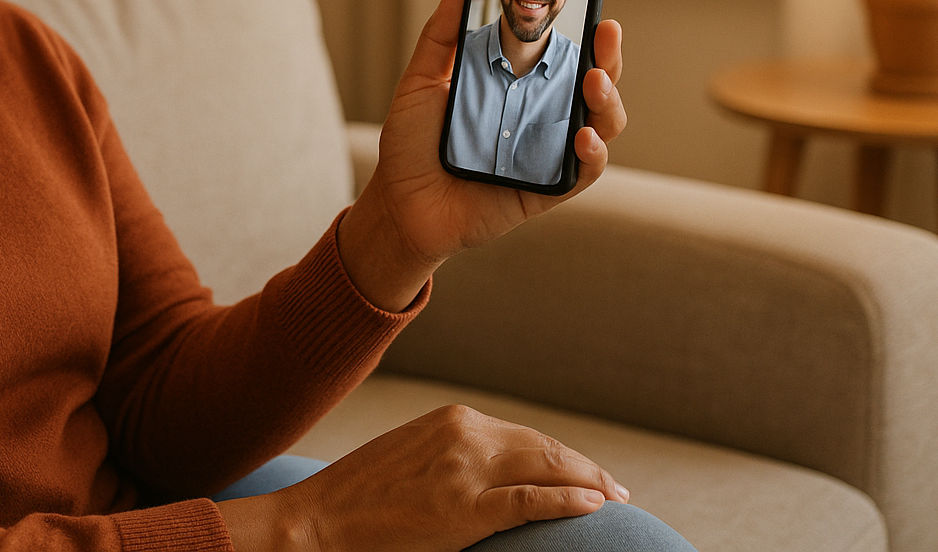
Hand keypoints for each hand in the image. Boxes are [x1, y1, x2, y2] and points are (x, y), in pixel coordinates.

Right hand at [216, 404, 627, 551]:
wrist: (320, 518)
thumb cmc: (364, 493)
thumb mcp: (415, 454)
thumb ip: (456, 452)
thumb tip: (497, 468)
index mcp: (453, 419)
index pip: (528, 437)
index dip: (566, 457)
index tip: (590, 476)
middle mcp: (464, 434)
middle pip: (545, 449)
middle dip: (586, 470)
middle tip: (617, 490)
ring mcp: (464, 471)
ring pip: (546, 470)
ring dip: (588, 485)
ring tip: (614, 500)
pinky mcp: (463, 509)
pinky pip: (529, 502)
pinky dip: (566, 501)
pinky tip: (593, 506)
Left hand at [338, 0, 626, 309]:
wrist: (398, 202)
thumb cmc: (410, 145)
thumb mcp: (421, 82)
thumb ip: (440, 36)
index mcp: (517, 88)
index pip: (564, 58)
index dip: (588, 38)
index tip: (597, 14)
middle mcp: (540, 118)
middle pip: (594, 87)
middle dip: (610, 60)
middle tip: (605, 38)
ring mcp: (547, 153)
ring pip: (601, 127)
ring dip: (608, 103)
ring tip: (594, 83)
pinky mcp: (546, 190)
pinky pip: (584, 173)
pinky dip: (592, 154)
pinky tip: (583, 137)